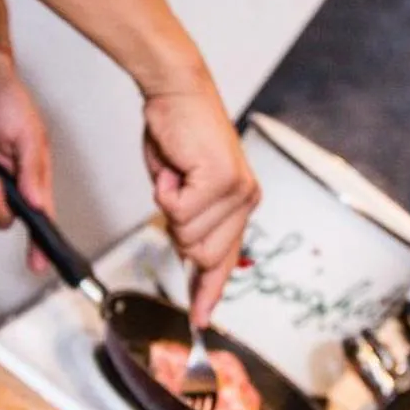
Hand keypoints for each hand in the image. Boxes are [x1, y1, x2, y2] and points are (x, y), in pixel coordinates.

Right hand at [141, 68, 257, 323]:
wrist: (175, 91)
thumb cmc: (175, 135)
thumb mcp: (181, 188)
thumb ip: (190, 223)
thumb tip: (189, 257)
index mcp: (239, 204)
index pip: (224, 259)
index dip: (208, 291)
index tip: (200, 318)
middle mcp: (245, 200)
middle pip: (200, 254)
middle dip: (175, 228)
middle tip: (173, 189)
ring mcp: (236, 191)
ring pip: (187, 234)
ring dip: (168, 205)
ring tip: (174, 173)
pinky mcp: (221, 181)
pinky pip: (178, 211)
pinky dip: (164, 190)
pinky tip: (173, 167)